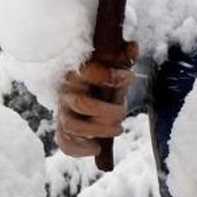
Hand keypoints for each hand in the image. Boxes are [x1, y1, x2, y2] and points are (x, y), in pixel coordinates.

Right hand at [57, 44, 137, 158]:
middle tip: (122, 115)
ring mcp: (62, 111)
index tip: (131, 78)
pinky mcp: (63, 128)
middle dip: (108, 112)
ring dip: (99, 131)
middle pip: (82, 104)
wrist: (86, 90)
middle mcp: (66, 91)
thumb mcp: (113, 66)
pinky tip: (97, 150)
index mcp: (77, 72)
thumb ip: (123, 57)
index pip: (90, 72)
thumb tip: (134, 46)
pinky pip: (64, 142)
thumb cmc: (102, 77)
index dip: (111, 76)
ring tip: (118, 130)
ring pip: (73, 126)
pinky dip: (79, 149)